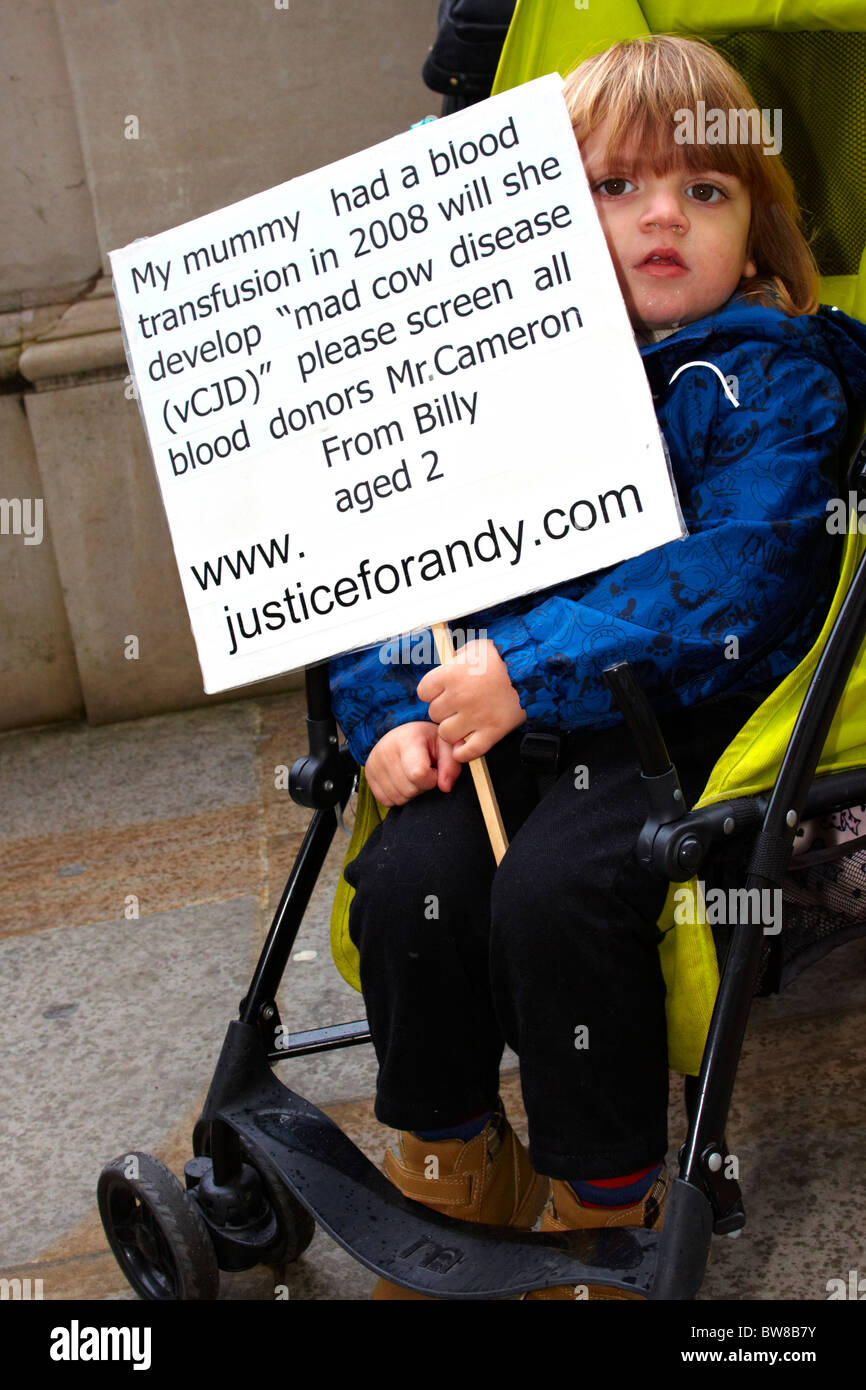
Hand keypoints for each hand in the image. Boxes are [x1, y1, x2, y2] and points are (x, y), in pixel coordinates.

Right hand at [364, 721, 461, 805]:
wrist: (403, 734)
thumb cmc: (427, 741)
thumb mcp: (445, 746)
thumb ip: (451, 766)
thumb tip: (445, 788)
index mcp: (407, 739)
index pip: (418, 774)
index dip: (432, 779)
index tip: (434, 770)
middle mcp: (386, 750)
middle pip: (409, 790)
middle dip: (421, 787)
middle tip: (423, 771)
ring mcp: (374, 763)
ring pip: (398, 798)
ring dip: (410, 793)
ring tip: (412, 775)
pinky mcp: (368, 775)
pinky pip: (386, 801)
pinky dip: (398, 796)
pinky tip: (402, 781)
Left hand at [416, 638, 525, 761]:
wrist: (533, 668)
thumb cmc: (504, 657)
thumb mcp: (476, 647)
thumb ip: (457, 657)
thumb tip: (449, 664)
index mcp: (451, 675)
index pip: (423, 692)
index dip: (431, 692)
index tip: (440, 692)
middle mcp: (459, 697)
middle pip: (434, 713)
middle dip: (444, 710)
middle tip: (457, 705)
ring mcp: (475, 716)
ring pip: (446, 733)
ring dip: (452, 730)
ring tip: (463, 722)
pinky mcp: (492, 731)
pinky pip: (469, 751)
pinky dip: (463, 753)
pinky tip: (464, 746)